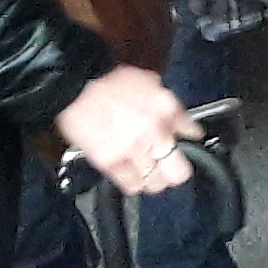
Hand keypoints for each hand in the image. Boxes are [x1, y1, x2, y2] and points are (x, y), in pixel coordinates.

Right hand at [54, 66, 201, 197]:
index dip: (190, 140)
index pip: (191, 133)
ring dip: (155, 180)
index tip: (185, 143)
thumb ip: (168, 104)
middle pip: (179, 172)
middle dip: (177, 172)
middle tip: (172, 168)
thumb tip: (184, 123)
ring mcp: (132, 150)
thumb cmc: (109, 83)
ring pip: (156, 183)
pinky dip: (135, 184)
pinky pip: (131, 185)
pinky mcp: (110, 162)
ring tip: (151, 174)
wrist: (77, 87)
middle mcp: (153, 133)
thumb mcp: (149, 82)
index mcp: (166, 109)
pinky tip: (134, 176)